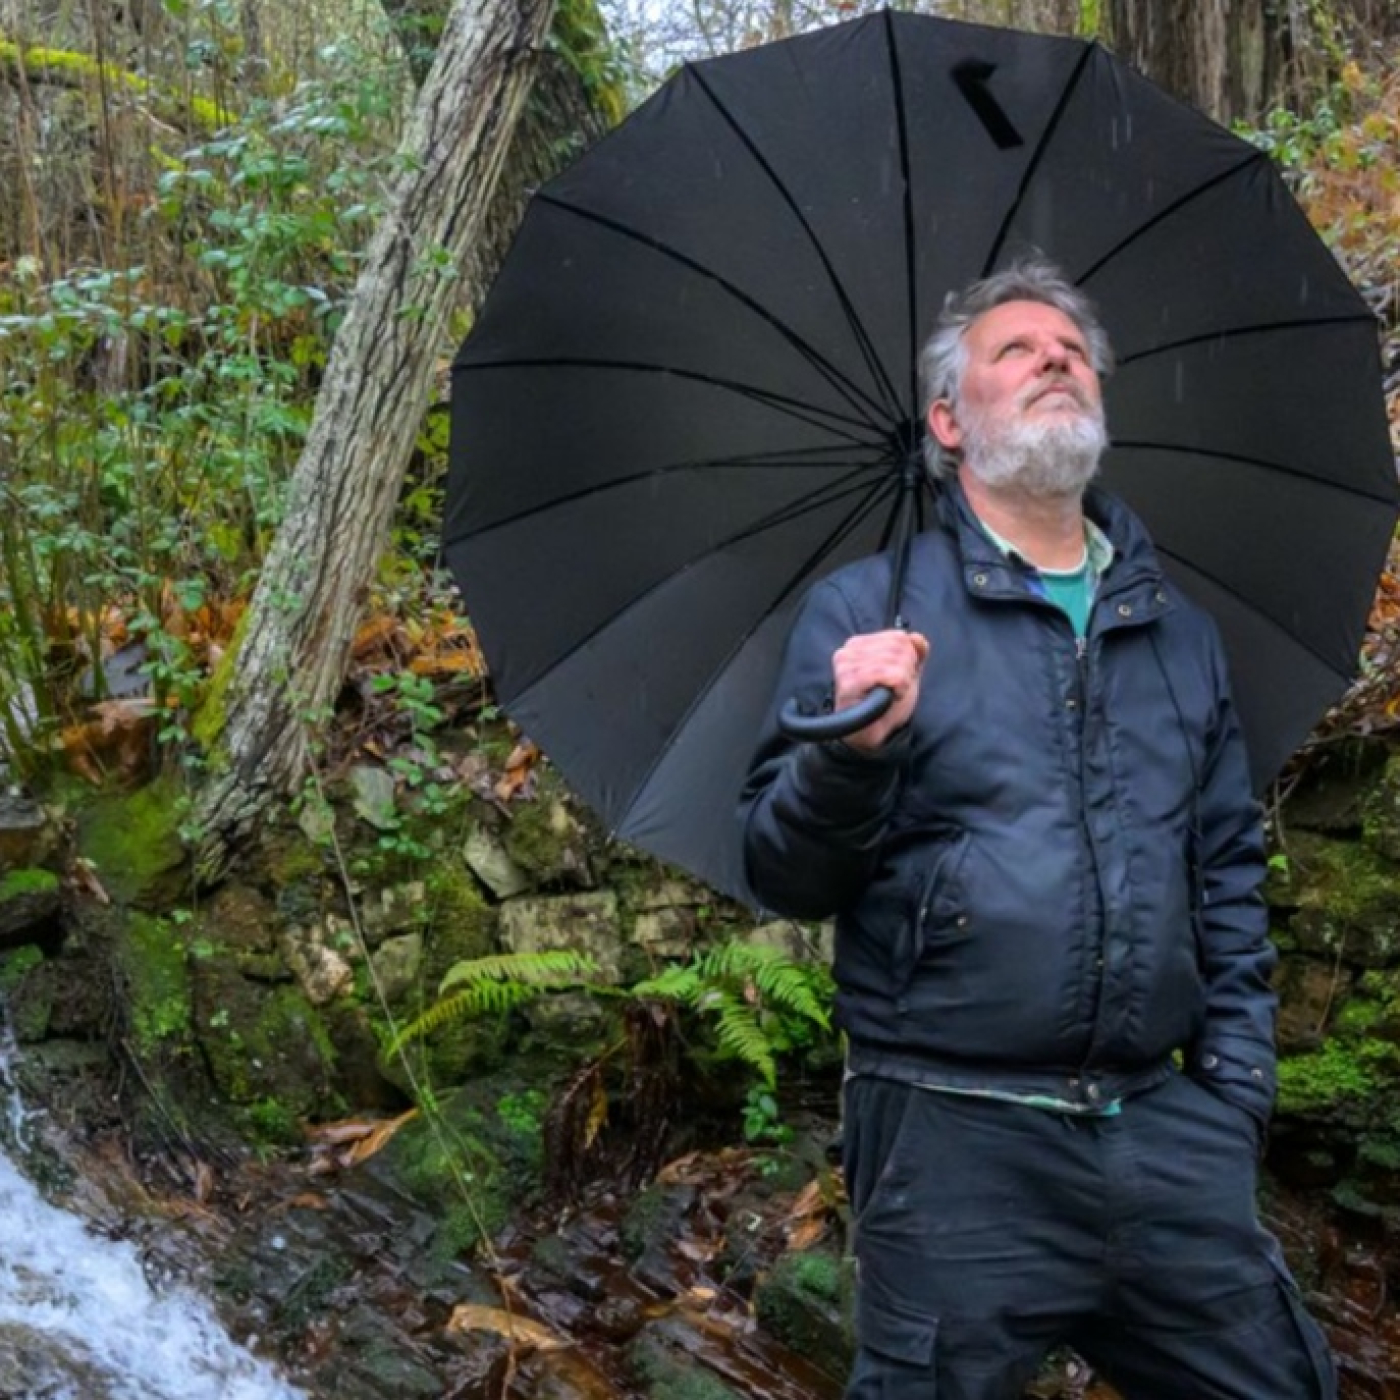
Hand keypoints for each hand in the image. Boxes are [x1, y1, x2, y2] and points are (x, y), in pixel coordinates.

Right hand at [832, 629, 929, 751]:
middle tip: (894, 688)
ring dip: (903, 681)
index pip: (898, 636)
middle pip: (898, 646)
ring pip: (897, 660)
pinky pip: (891, 674)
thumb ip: (914, 652)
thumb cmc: (884, 704)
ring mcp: (846, 666)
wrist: (870, 734)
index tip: (897, 678)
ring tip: (890, 694)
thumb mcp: (905, 673)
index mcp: (858, 644)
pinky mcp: (849, 682)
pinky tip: (889, 697)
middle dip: (906, 670)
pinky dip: (899, 687)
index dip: (908, 659)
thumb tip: (917, 637)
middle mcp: (848, 651)